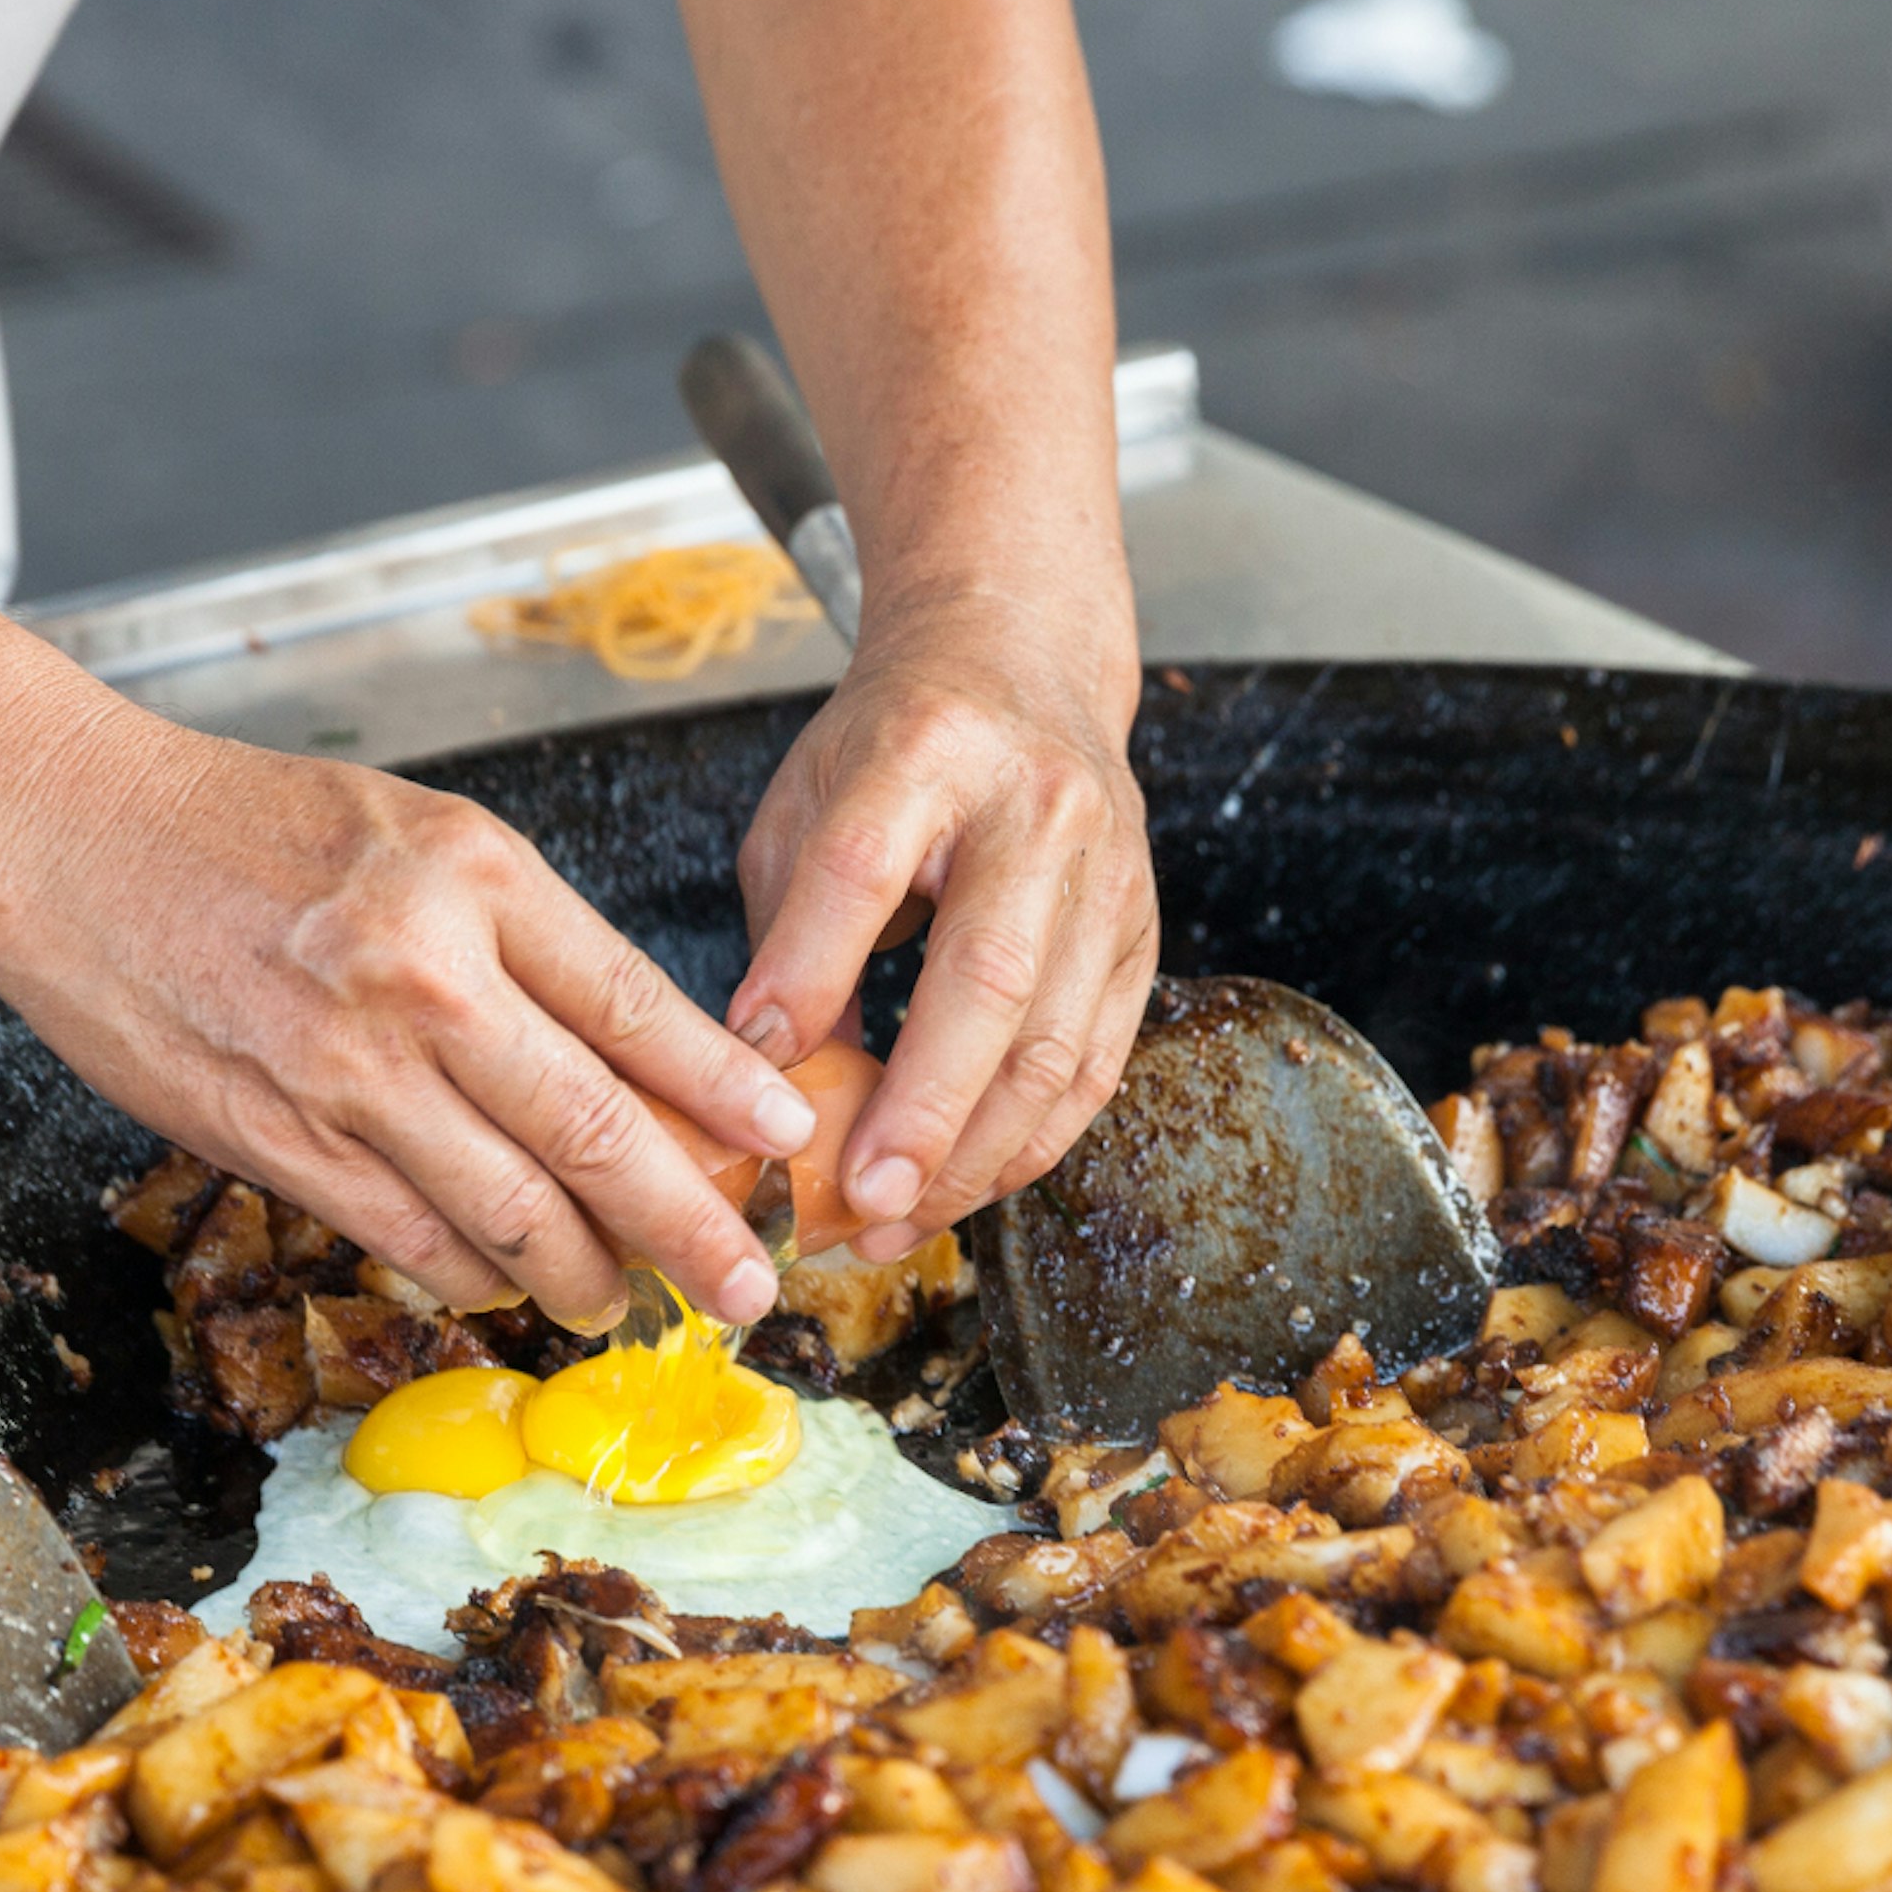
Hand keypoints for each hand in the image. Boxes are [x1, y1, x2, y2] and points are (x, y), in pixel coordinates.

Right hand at [0, 712, 815, 1334]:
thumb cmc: (240, 824)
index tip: (786, 1140)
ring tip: (626, 1300)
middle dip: (690, 1225)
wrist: (65, 832)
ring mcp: (346, 1067)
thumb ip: (517, 934)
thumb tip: (631, 1057)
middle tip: (747, 1286)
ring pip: (509, 1207)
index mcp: (475, 875)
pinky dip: (472, 1273)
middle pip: (597, 1129)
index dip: (725, 1091)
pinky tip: (505, 1283)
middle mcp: (423, 973)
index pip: (636, 1005)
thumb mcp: (413, 831)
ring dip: (583, 1273)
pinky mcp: (276, 1136)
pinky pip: (407, 1235)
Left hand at [725, 606, 1153, 1261]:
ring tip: (894, 1224)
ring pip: (1054, 1041)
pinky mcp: (1139, 936)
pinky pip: (1093, 1066)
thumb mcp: (809, 802)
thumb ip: (788, 929)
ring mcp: (1106, 876)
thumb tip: (762, 1077)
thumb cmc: (895, 748)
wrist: (1023, 667)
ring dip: (973, 1155)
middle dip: (921, 1105)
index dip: (808, 972)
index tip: (752, 1069)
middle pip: (987, 973)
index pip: (863, 865)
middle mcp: (1036, 808)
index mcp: (927, 749)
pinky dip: (1029, 1144)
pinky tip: (964, 1192)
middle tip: (859, 1198)